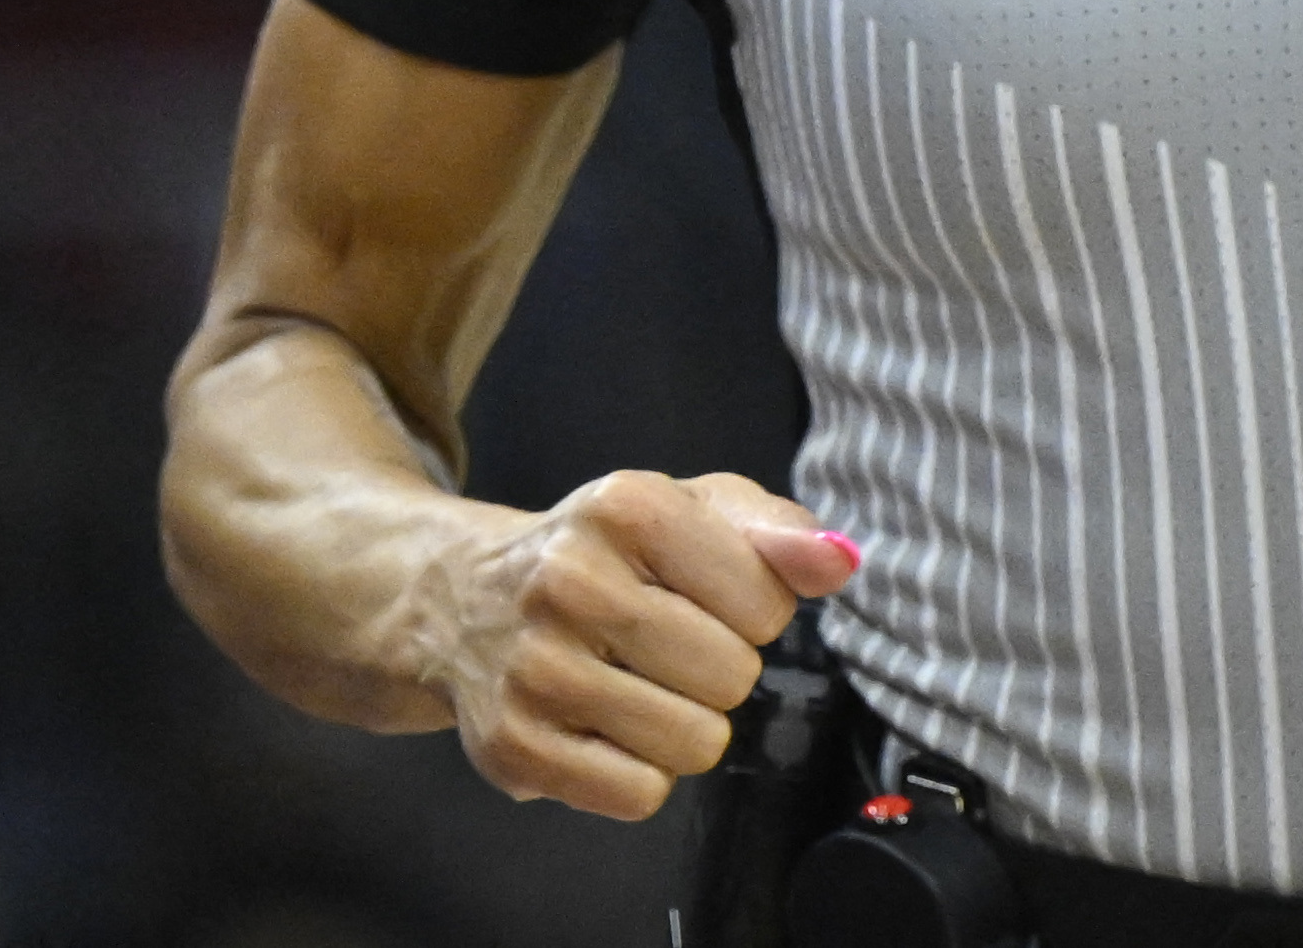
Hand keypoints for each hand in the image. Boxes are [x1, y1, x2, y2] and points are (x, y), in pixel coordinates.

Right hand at [412, 469, 858, 819]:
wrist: (461, 599)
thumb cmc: (603, 555)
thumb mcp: (690, 512)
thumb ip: (778, 532)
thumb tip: (840, 561)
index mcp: (627, 509)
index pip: (767, 604)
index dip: (751, 610)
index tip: (699, 596)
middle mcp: (570, 581)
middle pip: (732, 676)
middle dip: (717, 670)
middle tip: (661, 646)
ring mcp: (535, 668)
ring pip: (694, 742)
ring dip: (683, 725)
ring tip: (634, 686)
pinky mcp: (513, 746)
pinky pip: (640, 794)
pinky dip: (638, 772)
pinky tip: (602, 726)